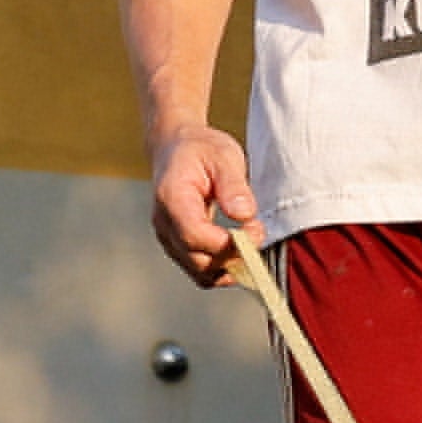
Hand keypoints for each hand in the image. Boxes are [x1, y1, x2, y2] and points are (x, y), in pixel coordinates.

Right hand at [151, 128, 261, 287]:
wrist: (177, 149)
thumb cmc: (201, 150)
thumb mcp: (223, 156)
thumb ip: (234, 186)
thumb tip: (244, 215)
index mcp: (172, 197)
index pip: (194, 235)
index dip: (227, 243)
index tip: (254, 229)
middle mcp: (164, 224)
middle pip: (199, 261)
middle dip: (235, 256)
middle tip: (257, 231)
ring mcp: (169, 239)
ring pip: (201, 273)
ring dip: (231, 266)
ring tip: (249, 237)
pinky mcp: (178, 248)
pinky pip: (201, 272)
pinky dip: (223, 268)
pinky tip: (239, 247)